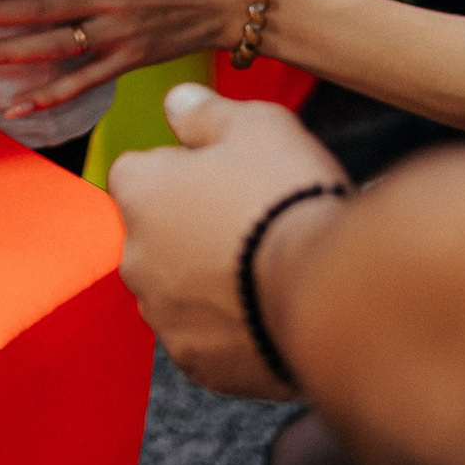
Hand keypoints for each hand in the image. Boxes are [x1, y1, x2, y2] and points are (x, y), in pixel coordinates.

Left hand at [109, 84, 347, 398]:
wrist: (329, 292)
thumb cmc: (287, 197)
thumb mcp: (255, 125)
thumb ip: (205, 112)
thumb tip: (174, 101)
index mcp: (140, 193)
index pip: (138, 171)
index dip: (182, 168)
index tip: (225, 174)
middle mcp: (135, 258)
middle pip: (156, 233)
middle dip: (191, 227)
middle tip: (253, 220)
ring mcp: (163, 317)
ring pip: (177, 288)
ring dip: (207, 278)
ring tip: (266, 267)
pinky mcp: (197, 363)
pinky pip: (205, 337)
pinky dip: (228, 327)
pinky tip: (269, 310)